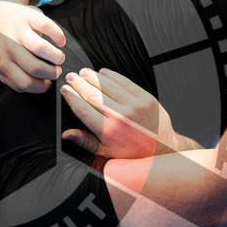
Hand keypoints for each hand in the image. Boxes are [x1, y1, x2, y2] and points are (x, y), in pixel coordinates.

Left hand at [0, 3, 66, 92]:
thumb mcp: (5, 62)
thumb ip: (16, 76)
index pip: (25, 83)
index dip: (41, 87)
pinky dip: (58, 36)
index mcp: (3, 64)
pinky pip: (47, 27)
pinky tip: (60, 42)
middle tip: (56, 71)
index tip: (48, 83)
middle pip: (35, 67)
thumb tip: (40, 86)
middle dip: (52, 73)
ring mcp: (18, 32)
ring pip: (41, 48)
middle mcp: (9, 48)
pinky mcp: (27, 17)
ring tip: (59, 58)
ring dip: (56, 56)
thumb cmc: (6, 44)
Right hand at [60, 67, 181, 158]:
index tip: (65, 90)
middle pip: (93, 95)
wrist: (162, 151)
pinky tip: (103, 73)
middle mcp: (121, 118)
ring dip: (93, 77)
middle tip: (71, 77)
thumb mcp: (106, 154)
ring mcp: (135, 106)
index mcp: (108, 132)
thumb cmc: (132, 154)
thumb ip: (85, 141)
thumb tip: (66, 134)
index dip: (72, 97)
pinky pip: (126, 83)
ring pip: (108, 86)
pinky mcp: (146, 99)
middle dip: (79, 84)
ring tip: (84, 73)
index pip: (83, 109)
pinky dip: (112, 76)